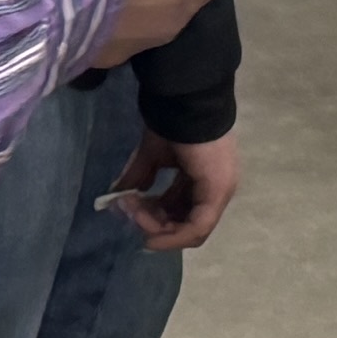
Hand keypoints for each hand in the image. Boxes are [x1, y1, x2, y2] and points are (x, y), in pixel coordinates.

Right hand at [113, 130, 240, 250]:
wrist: (185, 102)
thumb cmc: (172, 124)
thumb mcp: (150, 157)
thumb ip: (138, 179)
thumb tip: (116, 200)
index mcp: (204, 181)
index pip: (183, 213)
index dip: (155, 217)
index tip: (130, 212)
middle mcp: (215, 190)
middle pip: (185, 224)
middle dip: (152, 222)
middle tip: (129, 211)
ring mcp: (219, 192)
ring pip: (189, 230)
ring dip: (157, 226)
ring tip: (134, 211)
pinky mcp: (217, 193)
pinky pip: (196, 228)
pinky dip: (172, 235)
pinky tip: (150, 233)